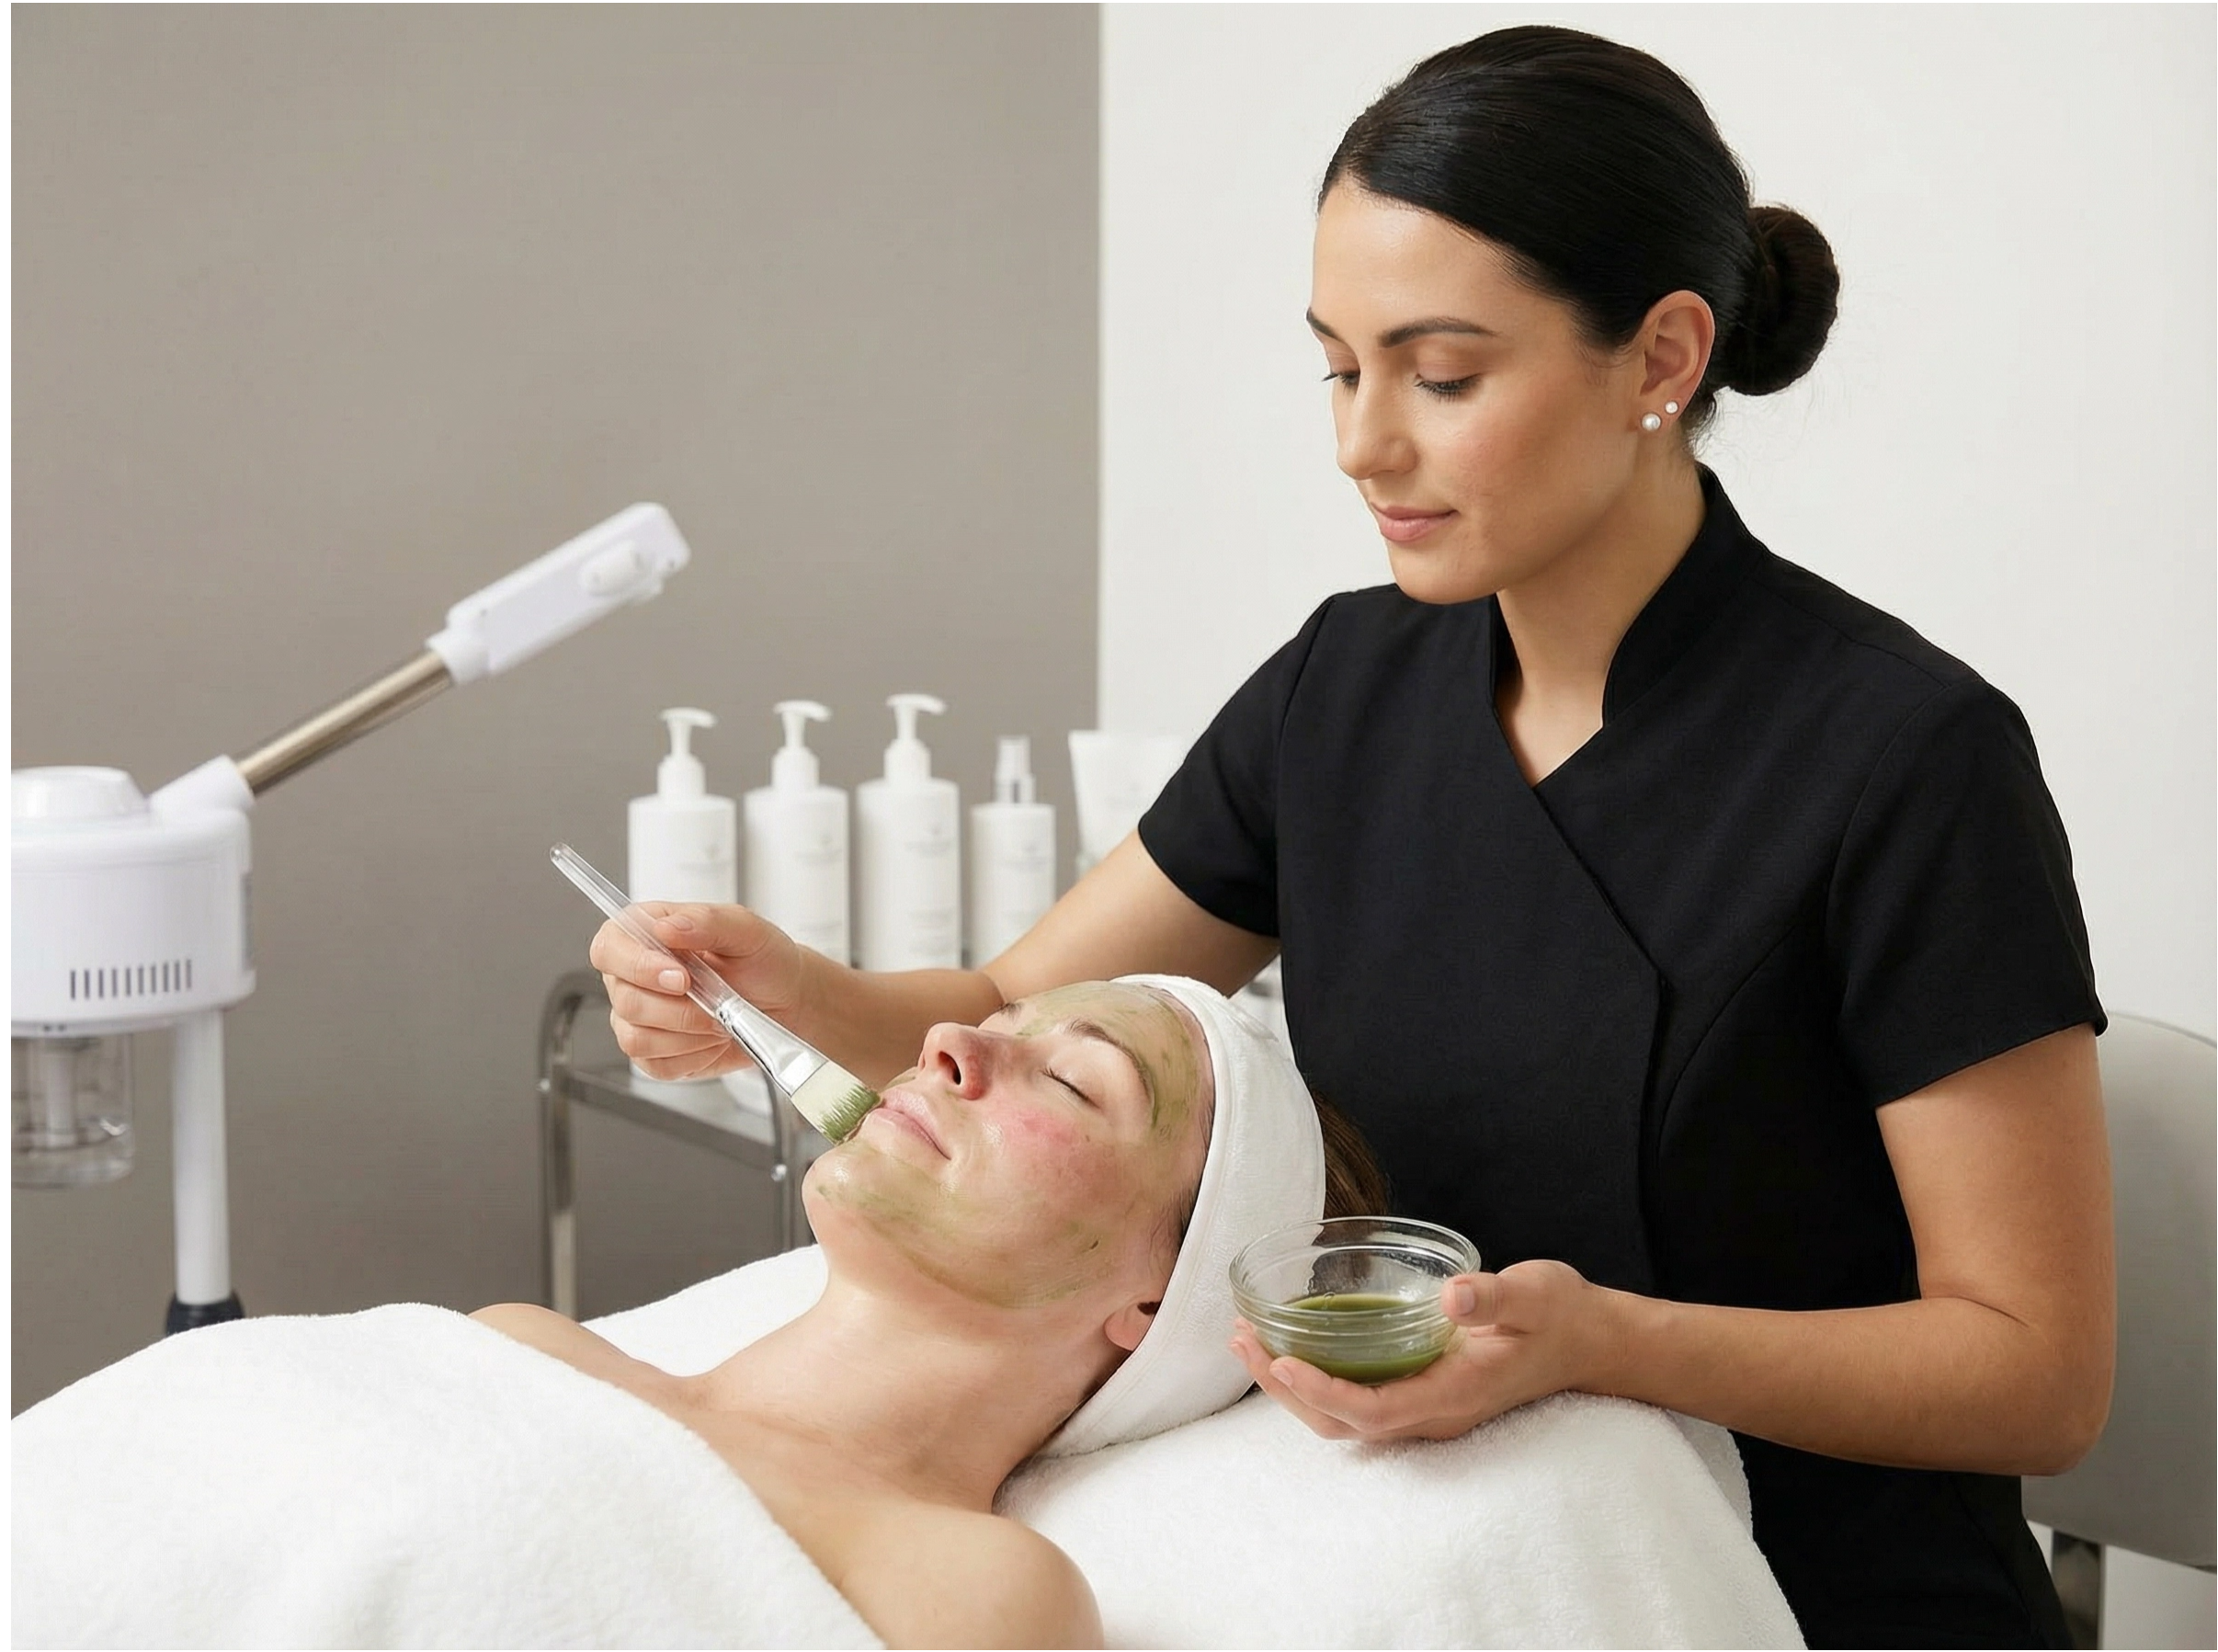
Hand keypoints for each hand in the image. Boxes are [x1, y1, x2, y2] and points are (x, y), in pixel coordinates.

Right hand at [590, 902, 806, 1080]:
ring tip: (719, 1018)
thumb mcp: (746, 930)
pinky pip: (656, 1066)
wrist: (787, 1002)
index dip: (636, 966)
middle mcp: (634, 975)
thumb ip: (706, 921)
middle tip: (717, 1001)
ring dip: (689, 1034)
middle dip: (679, 1008)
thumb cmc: (764, 961)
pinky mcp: (654, 1053)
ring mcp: (640, 1018)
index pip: (608, 947)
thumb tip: (667, 927)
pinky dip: (694, 1056)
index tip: (680, 977)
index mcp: (645, 933)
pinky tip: (713, 1038)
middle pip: (625, 1000)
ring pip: (636, 1038)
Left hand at [1229, 1259, 1607, 1441]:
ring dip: (1294, 1386)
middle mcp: (1434, 1413)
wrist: (1590, 1343)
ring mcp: (1427, 1409)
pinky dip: (1317, 1378)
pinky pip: (1357, 1400)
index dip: (1323, 1391)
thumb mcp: (1536, 1295)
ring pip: (1345, 1417)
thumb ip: (1495, 1298)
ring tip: (1250, 1343)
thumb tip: (1454, 1296)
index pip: (1374, 1410)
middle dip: (1288, 1389)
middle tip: (1243, 1342)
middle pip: (1343, 1422)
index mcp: (1454, 1394)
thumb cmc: (1560, 1316)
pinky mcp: (1422, 1393)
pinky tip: (1294, 1344)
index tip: (1283, 1359)